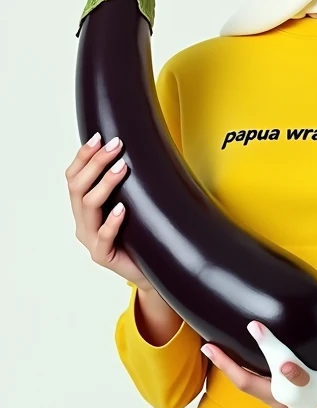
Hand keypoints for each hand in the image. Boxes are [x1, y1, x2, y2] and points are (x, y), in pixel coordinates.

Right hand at [65, 132, 151, 288]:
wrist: (152, 270)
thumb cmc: (142, 235)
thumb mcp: (131, 205)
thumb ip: (125, 186)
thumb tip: (136, 149)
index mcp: (84, 209)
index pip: (73, 177)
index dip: (83, 156)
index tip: (99, 137)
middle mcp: (82, 223)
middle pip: (78, 187)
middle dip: (96, 162)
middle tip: (116, 145)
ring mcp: (91, 241)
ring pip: (89, 206)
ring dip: (105, 184)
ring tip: (123, 167)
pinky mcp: (103, 256)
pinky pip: (103, 237)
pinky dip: (112, 221)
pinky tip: (122, 209)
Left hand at [201, 300, 316, 407]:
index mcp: (313, 394)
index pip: (289, 375)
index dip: (272, 352)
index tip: (258, 329)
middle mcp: (291, 403)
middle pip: (252, 385)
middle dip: (230, 366)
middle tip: (211, 346)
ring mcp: (282, 404)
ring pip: (248, 387)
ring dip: (229, 368)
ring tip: (210, 348)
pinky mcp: (279, 400)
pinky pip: (254, 386)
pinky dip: (239, 371)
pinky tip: (227, 357)